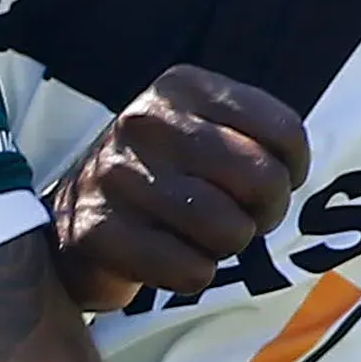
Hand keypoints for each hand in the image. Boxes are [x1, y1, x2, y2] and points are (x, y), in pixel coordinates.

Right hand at [48, 66, 314, 307]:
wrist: (68, 220)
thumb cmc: (158, 177)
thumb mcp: (199, 130)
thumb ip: (252, 136)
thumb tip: (288, 174)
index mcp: (181, 86)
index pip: (284, 132)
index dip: (292, 171)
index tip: (267, 182)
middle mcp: (148, 122)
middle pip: (262, 181)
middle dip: (265, 213)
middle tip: (241, 218)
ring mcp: (120, 176)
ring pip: (230, 230)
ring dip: (226, 248)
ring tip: (200, 236)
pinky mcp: (99, 231)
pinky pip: (192, 271)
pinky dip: (192, 275)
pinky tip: (168, 257)